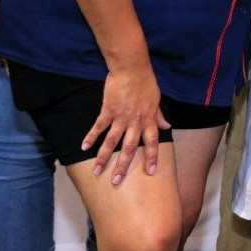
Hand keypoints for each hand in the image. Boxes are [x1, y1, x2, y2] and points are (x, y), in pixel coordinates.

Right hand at [83, 64, 169, 184]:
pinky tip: (83, 147)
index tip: (151, 172)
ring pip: (112, 142)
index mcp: (149, 119)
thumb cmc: (146, 83)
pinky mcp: (108, 110)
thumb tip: (167, 127)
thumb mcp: (156, 100)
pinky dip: (90, 137)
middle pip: (129, 148)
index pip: (152, 142)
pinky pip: (98, 127)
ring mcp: (121, 117)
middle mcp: (135, 122)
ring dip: (103, 157)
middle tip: (116, 182)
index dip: (152, 157)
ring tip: (96, 171)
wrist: (132, 68)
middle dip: (123, 166)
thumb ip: (159, 116)